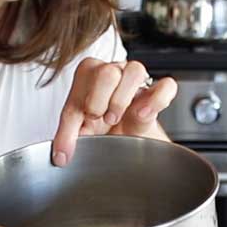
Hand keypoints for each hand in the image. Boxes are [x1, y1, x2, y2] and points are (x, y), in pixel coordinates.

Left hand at [51, 59, 177, 165]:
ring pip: (135, 70)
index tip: (82, 123)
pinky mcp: (157, 93)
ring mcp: (137, 81)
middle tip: (99, 118)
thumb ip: (67, 138)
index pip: (83, 77)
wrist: (126, 143)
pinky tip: (143, 114)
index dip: (79, 104)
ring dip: (122, 99)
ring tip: (116, 118)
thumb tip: (60, 155)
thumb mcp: (80, 131)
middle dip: (99, 99)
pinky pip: (166, 86)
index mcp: (90, 75)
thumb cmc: (102, 130)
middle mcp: (114, 72)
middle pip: (107, 70)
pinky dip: (156, 100)